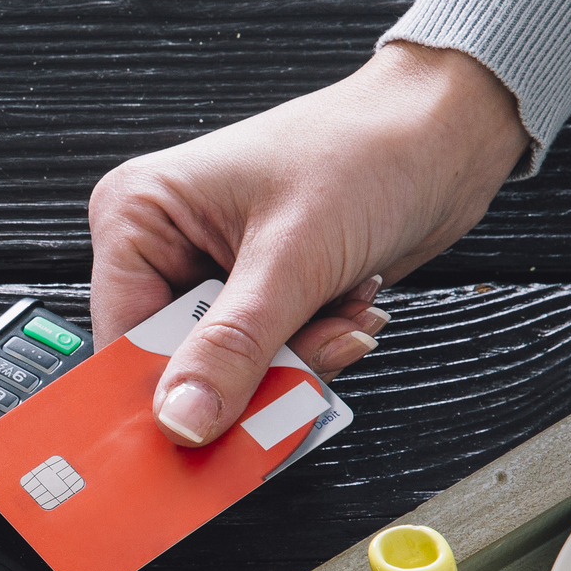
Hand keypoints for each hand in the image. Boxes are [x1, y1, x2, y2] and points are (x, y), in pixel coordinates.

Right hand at [89, 41, 528, 445]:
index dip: (160, 393)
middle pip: (176, 362)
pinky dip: (313, 350)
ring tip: (340, 314)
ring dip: (295, 360)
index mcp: (138, 215)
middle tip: (304, 361)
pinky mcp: (257, 294)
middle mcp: (165, 245)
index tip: (198, 439)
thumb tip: (183, 421)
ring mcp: (211, 272)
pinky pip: (267, 360)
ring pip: (229, 371)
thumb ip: (233, 348)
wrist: (447, 132)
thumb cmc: (368, 150)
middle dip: (250, 372)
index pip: (122, 337)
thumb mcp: (292, 257)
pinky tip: (348, 308)